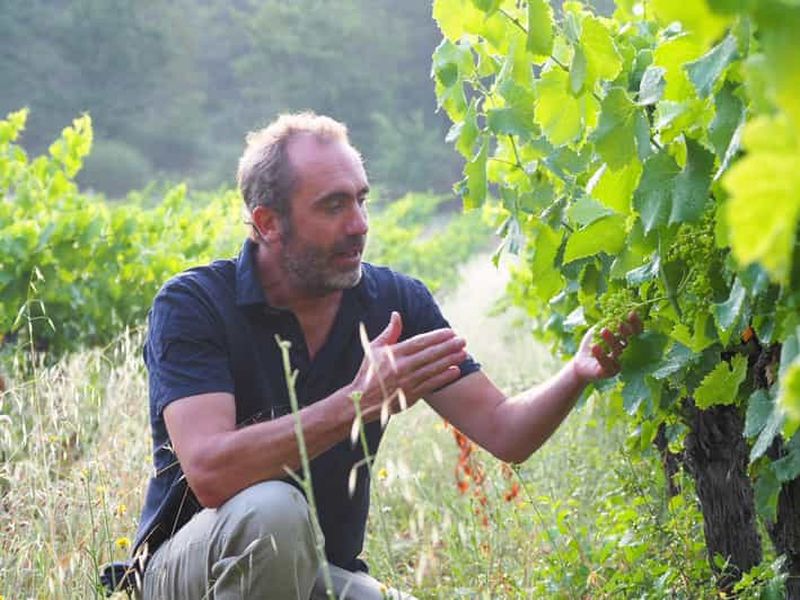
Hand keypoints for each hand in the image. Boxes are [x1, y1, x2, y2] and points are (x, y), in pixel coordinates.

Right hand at [350, 311, 466, 421]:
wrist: (361, 401)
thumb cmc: (368, 372)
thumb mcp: (373, 349)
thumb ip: (389, 332)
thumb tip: (396, 314)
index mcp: (394, 353)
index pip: (420, 342)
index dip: (437, 337)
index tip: (450, 332)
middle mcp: (403, 367)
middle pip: (430, 354)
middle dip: (448, 347)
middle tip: (462, 340)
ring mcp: (408, 382)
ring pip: (433, 369)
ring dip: (450, 360)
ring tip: (464, 353)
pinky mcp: (411, 395)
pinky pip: (431, 384)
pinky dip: (444, 377)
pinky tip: (455, 371)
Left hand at [571, 312, 642, 383]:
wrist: (581, 363)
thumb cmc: (593, 344)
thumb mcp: (598, 329)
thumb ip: (607, 321)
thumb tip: (617, 308)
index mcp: (625, 340)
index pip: (636, 332)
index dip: (636, 323)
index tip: (632, 313)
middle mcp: (626, 352)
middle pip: (629, 341)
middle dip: (625, 331)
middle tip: (620, 323)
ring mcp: (619, 363)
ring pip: (618, 351)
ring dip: (611, 340)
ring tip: (604, 330)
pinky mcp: (609, 372)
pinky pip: (607, 363)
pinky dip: (601, 354)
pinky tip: (595, 346)